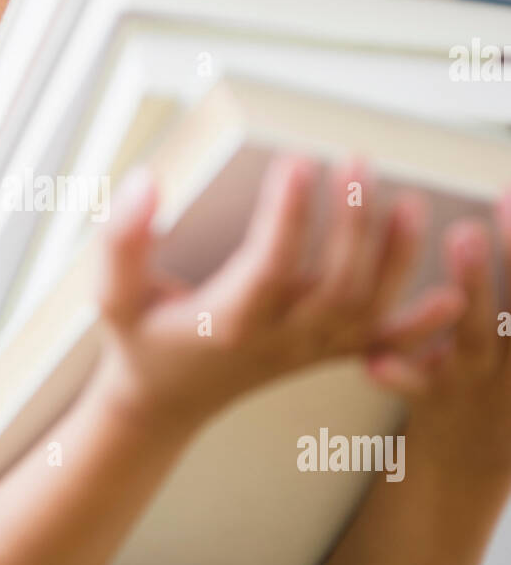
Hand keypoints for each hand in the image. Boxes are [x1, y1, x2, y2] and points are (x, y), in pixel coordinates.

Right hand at [94, 153, 464, 436]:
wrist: (164, 404)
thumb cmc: (141, 341)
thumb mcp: (112, 296)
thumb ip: (121, 241)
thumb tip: (145, 182)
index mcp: (226, 322)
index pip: (268, 266)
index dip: (288, 215)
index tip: (297, 160)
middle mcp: (276, 339)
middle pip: (334, 285)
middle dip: (353, 223)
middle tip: (357, 162)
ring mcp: (307, 349)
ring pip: (368, 309)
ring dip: (396, 258)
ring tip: (409, 201)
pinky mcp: (325, 353)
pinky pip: (384, 344)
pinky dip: (422, 325)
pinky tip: (452, 297)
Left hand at [365, 191, 510, 482]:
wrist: (474, 454)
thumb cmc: (495, 365)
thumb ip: (507, 282)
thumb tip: (507, 198)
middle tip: (509, 202)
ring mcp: (480, 375)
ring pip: (482, 332)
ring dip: (476, 284)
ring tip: (464, 235)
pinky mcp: (439, 398)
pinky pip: (421, 387)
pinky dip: (401, 374)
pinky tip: (376, 359)